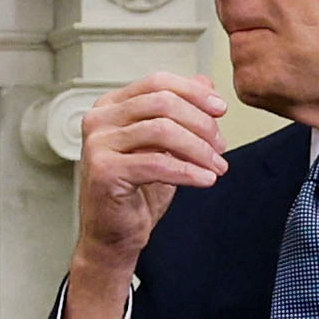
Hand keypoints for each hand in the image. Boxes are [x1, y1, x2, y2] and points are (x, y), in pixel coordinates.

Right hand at [66, 72, 228, 318]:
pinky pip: (157, 163)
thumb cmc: (136, 191)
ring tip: (217, 166)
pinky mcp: (105, 172)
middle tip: (221, 145)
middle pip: (162, 103)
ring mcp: (97, 145)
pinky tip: (205, 179)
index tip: (221, 109)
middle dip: (201, 123)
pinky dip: (188, 171)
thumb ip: (181, 112)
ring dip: (198, 148)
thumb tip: (205, 82)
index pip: (157, 83)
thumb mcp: (164, 145)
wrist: (114, 235)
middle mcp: (98, 120)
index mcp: (110, 107)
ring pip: (162, 130)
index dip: (193, 92)